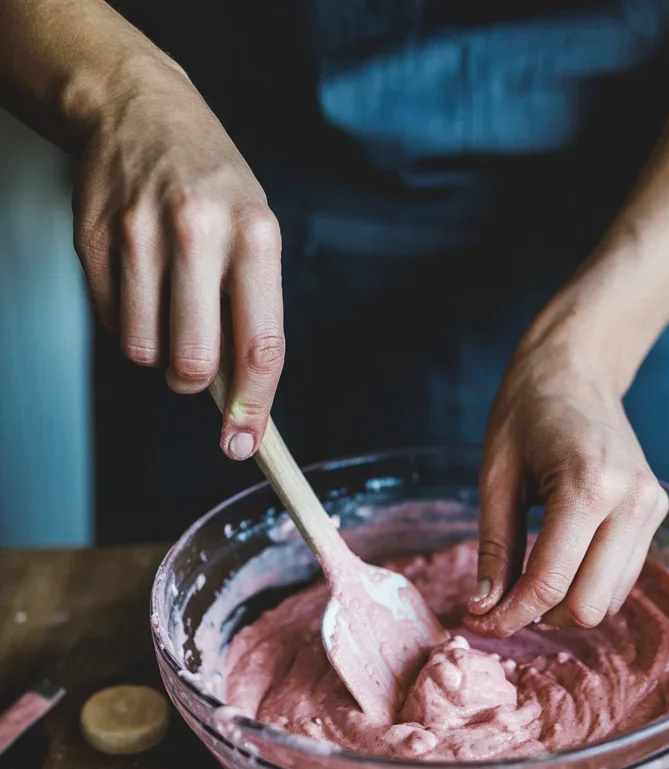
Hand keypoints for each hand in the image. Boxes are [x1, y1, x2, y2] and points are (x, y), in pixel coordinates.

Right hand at [73, 59, 283, 458]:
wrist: (140, 110)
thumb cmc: (212, 184)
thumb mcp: (255, 234)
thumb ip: (253, 313)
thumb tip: (242, 399)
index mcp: (255, 236)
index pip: (260, 346)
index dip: (252, 408)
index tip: (245, 444)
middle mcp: (198, 233)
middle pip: (193, 363)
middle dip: (193, 381)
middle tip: (194, 362)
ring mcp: (139, 235)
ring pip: (143, 352)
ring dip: (156, 352)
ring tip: (167, 307)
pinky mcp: (92, 239)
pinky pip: (111, 325)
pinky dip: (127, 324)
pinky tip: (139, 284)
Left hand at [466, 326, 667, 636]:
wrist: (576, 371)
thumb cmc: (526, 413)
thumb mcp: (496, 478)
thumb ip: (494, 548)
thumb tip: (484, 609)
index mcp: (589, 485)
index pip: (550, 582)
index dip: (510, 615)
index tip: (478, 621)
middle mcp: (632, 502)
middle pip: (588, 604)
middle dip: (540, 616)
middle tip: (501, 604)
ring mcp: (651, 509)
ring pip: (609, 599)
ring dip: (564, 605)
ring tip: (527, 581)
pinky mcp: (656, 515)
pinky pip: (622, 579)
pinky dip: (586, 587)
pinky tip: (557, 566)